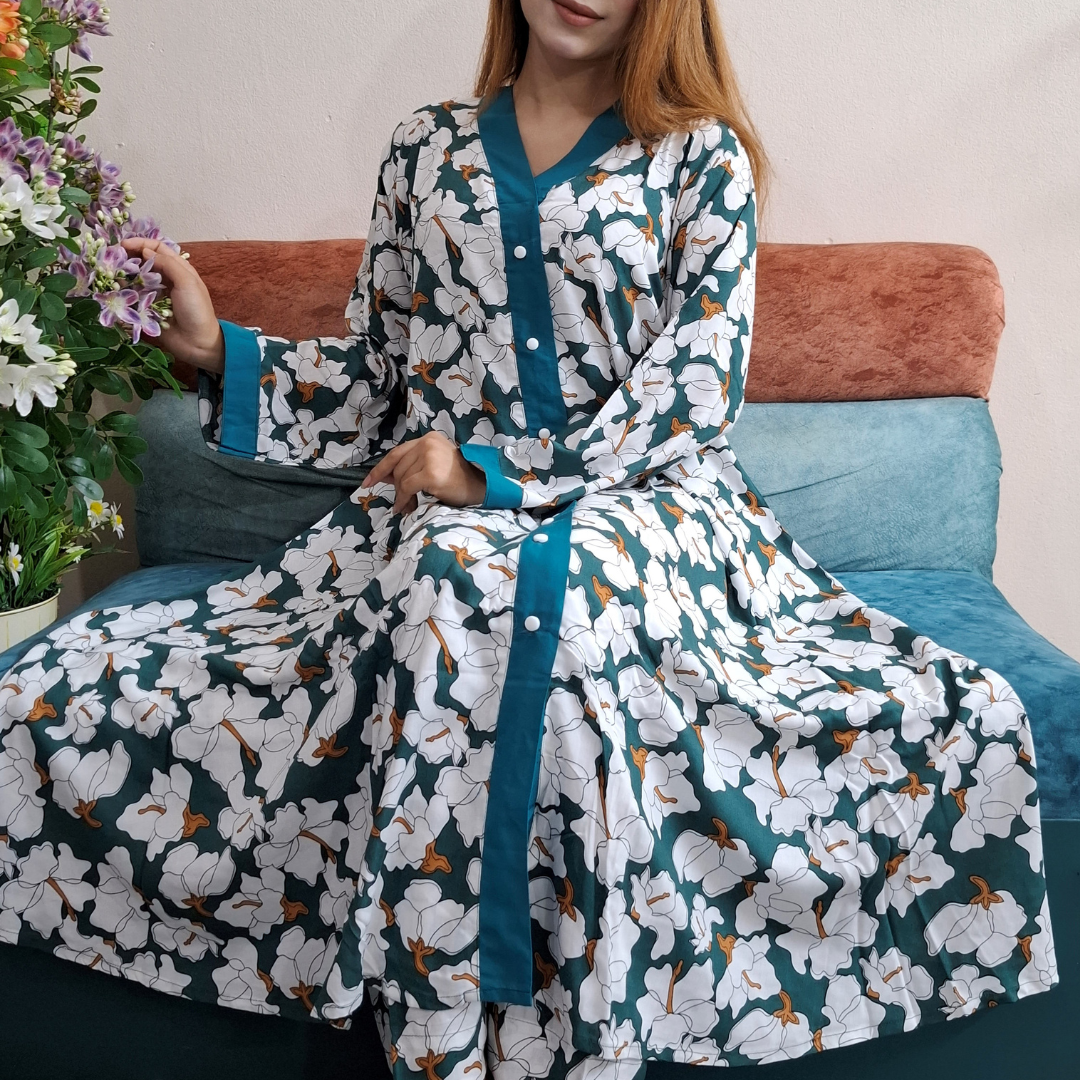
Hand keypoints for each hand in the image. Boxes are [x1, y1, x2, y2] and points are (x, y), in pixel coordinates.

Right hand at [122, 238, 224, 372]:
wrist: (198, 343)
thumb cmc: (197, 311)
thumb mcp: (187, 282)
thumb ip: (167, 264)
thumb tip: (145, 251)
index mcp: (179, 269)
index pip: (157, 248)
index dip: (140, 243)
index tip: (123, 244)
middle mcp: (166, 279)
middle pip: (143, 262)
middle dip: (128, 257)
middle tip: (112, 258)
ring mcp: (155, 294)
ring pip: (135, 279)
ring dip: (123, 274)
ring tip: (110, 273)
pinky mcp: (147, 309)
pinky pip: (132, 297)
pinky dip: (123, 292)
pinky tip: (113, 289)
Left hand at [364, 432, 486, 513]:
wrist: (481, 487)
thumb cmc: (459, 480)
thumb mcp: (433, 466)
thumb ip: (411, 466)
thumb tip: (384, 477)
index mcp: (429, 439)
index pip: (397, 453)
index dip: (381, 469)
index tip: (368, 482)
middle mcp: (428, 443)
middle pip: (398, 467)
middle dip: (396, 487)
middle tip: (400, 502)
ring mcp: (430, 457)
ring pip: (401, 478)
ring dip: (401, 496)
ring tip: (407, 506)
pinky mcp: (431, 473)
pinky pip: (407, 487)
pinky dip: (404, 499)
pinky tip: (407, 507)